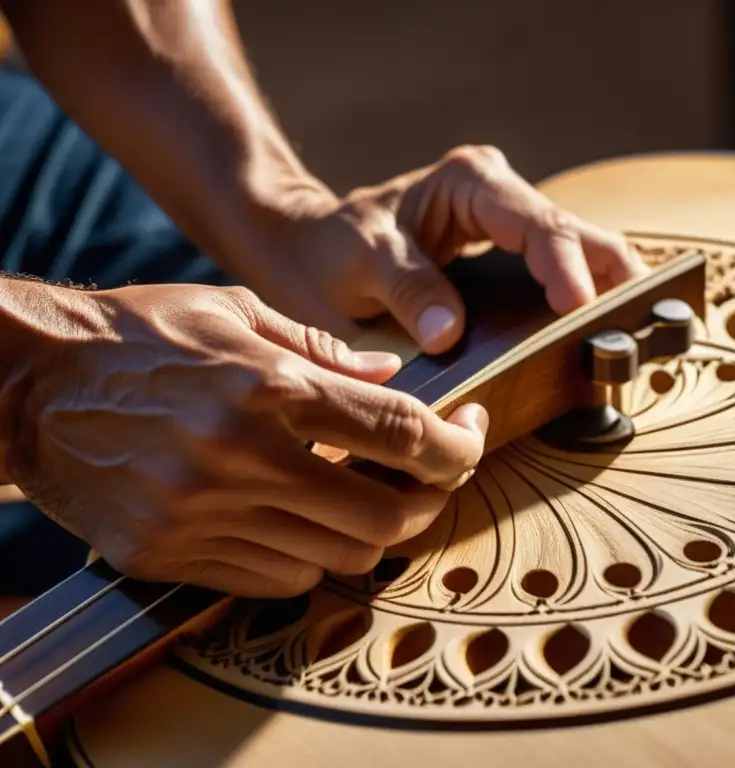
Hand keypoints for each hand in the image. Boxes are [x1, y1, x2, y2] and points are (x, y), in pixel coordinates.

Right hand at [0, 281, 487, 596]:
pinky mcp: (168, 554)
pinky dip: (311, 556)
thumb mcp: (234, 312)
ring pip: (337, 559)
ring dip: (373, 533)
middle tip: (432, 475)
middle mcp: (240, 458)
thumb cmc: (138, 334)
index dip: (458, 445)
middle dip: (429, 500)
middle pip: (386, 515)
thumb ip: (322, 349)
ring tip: (369, 495)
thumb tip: (392, 376)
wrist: (29, 385)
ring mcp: (202, 516)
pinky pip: (275, 579)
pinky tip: (304, 520)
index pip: (403, 434)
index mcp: (267, 386)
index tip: (469, 434)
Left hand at [248, 145, 648, 354]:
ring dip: (611, 294)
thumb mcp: (360, 264)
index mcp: (471, 183)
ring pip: (585, 256)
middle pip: (579, 236)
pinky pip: (564, 278)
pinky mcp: (513, 259)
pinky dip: (588, 306)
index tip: (580, 310)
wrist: (309, 251)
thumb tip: (451, 334)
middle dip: (612, 280)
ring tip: (631, 340)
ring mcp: (513, 226)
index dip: (566, 268)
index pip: (537, 225)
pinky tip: (598, 340)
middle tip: (636, 330)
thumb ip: (407, 290)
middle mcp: (502, 196)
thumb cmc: (331, 250)